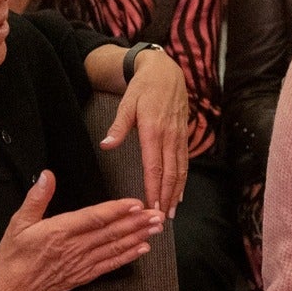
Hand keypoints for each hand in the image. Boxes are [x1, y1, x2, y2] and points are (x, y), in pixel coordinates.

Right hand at [0, 170, 164, 290]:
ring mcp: (82, 262)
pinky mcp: (85, 275)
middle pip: (111, 232)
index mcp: (59, 231)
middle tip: (156, 214)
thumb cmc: (15, 258)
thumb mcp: (18, 223)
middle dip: (136, 222)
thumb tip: (46, 177)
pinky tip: (142, 249)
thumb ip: (36, 199)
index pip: (94, 218)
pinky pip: (110, 264)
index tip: (135, 203)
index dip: (117, 210)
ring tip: (155, 228)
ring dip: (137, 237)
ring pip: (115, 247)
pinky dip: (128, 256)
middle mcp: (75, 247)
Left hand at [101, 49, 190, 214]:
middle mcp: (169, 137)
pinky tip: (179, 193)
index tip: (152, 206)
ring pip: (180, 170)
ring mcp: (179, 137)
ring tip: (171, 212)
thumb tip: (106, 145)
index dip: (154, 188)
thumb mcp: (127, 103)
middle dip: (166, 198)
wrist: (167, 71)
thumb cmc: (143, 88)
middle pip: (170, 174)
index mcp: (153, 130)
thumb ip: (118, 126)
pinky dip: (183, 180)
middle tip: (161, 219)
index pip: (154, 166)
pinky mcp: (183, 136)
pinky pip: (185, 162)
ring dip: (176, 193)